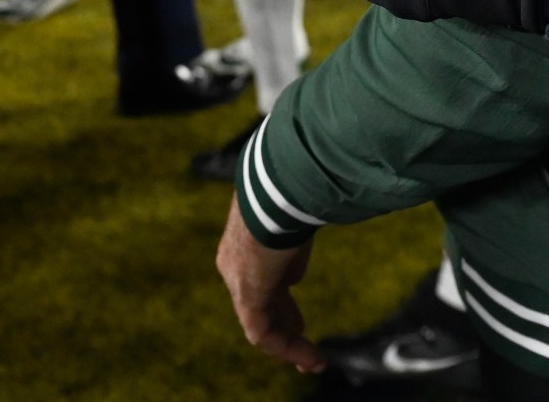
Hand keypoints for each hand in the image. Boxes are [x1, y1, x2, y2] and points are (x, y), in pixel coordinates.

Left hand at [216, 198, 322, 372]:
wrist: (276, 186)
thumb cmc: (289, 191)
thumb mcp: (293, 218)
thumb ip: (294, 242)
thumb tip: (298, 266)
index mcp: (244, 245)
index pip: (263, 282)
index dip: (283, 303)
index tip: (300, 320)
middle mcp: (234, 268)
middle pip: (261, 306)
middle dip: (285, 327)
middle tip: (305, 346)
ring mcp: (238, 282)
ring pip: (262, 325)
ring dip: (290, 345)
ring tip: (313, 361)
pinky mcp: (248, 295)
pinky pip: (263, 333)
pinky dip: (288, 348)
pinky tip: (309, 356)